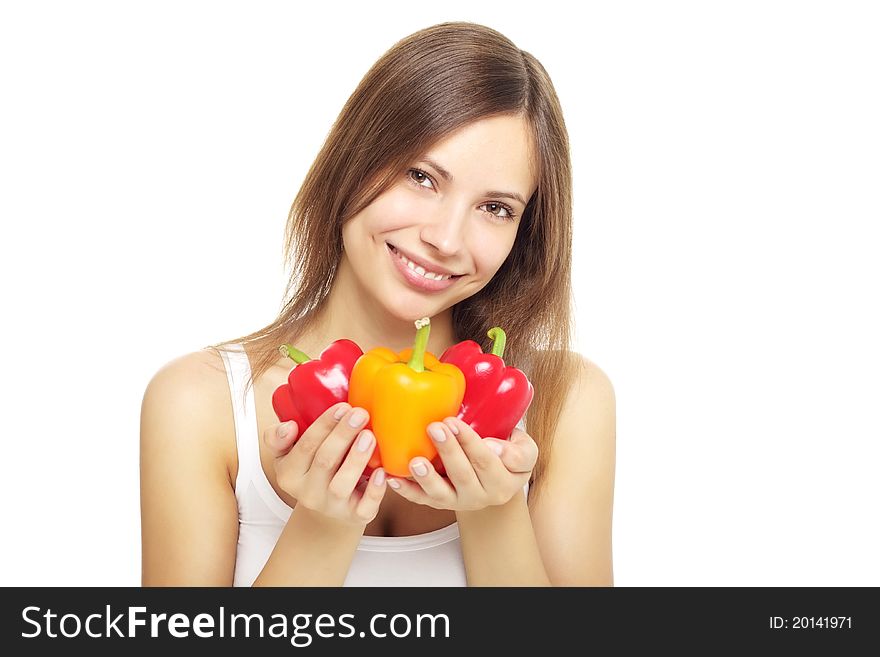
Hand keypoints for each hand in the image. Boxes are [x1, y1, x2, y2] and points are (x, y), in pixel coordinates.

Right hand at [262, 402, 387, 526]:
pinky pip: (365, 507)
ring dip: (356, 458)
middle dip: (343, 435)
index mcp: (289, 475)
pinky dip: (375, 490)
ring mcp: (332, 507)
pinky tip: (382, 471)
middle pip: (325, 461)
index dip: (324, 425)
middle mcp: (308, 493)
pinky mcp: (355, 517)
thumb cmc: (311, 471)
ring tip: (369, 435)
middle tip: (360, 414)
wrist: (328, 510)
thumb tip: (289, 426)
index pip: (305, 446)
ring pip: (342, 484)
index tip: (343, 407)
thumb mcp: (287, 455)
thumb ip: (278, 438)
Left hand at [385, 416, 537, 511]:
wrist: (495, 479)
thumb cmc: (508, 457)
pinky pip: (422, 500)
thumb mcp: (524, 452)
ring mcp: (457, 502)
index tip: (455, 422)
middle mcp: (480, 496)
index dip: (470, 443)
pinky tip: (394, 479)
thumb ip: (518, 451)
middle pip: (463, 475)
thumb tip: (492, 448)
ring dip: (426, 477)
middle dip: (448, 451)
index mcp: (503, 483)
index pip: (486, 461)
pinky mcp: (438, 503)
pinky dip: (407, 491)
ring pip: (441, 494)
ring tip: (415, 461)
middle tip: (435, 427)